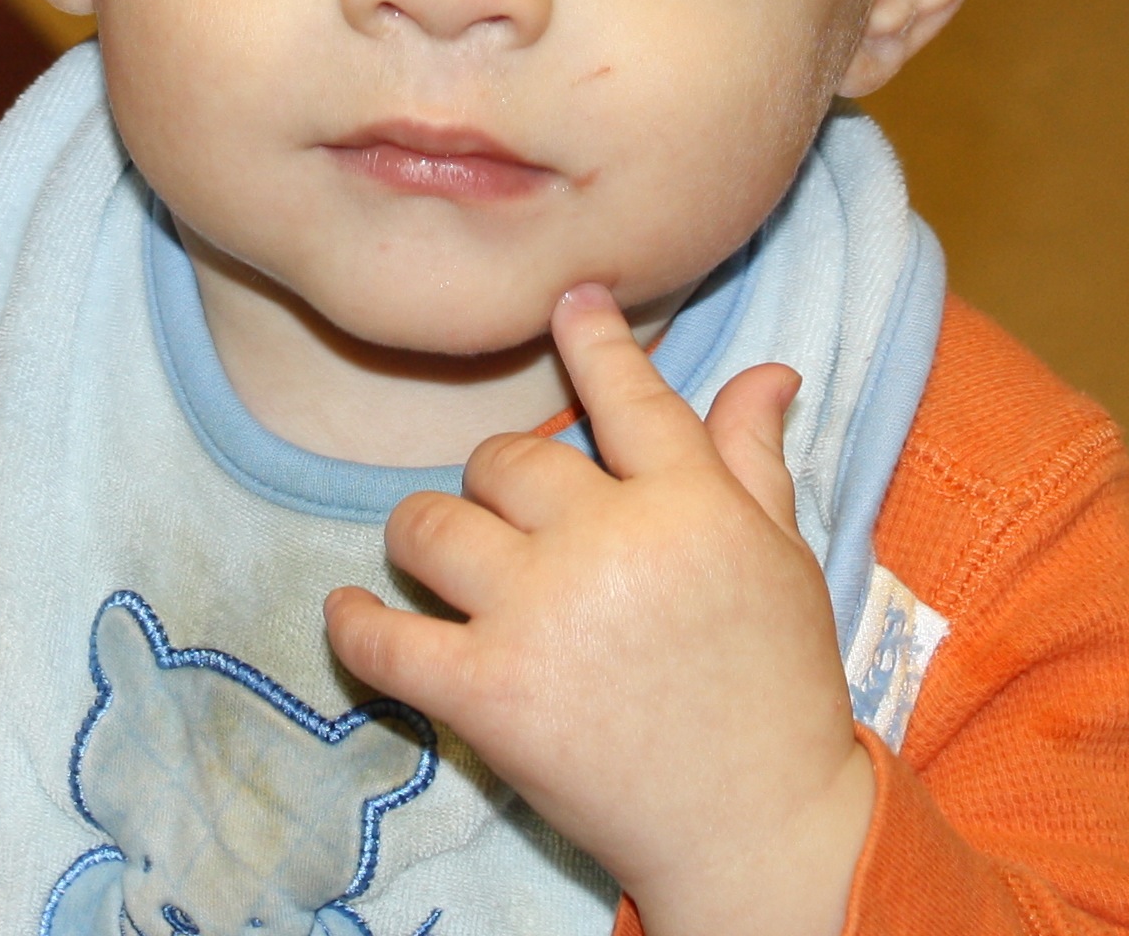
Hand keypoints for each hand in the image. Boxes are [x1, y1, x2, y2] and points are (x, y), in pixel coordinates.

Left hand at [323, 285, 874, 935]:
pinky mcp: (488, 694)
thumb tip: (765, 370)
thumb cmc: (775, 689)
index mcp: (690, 505)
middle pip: (505, 461)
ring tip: (438, 563)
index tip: (564, 299)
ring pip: (430, 526)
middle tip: (516, 527)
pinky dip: (351, 625)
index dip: (591, 339)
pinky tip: (348, 612)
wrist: (759, 829)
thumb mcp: (780, 562)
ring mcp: (541, 617)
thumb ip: (751, 462)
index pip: (626, 393)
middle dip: (499, 484)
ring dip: (423, 537)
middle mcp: (610, 544)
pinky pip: (382, 638)